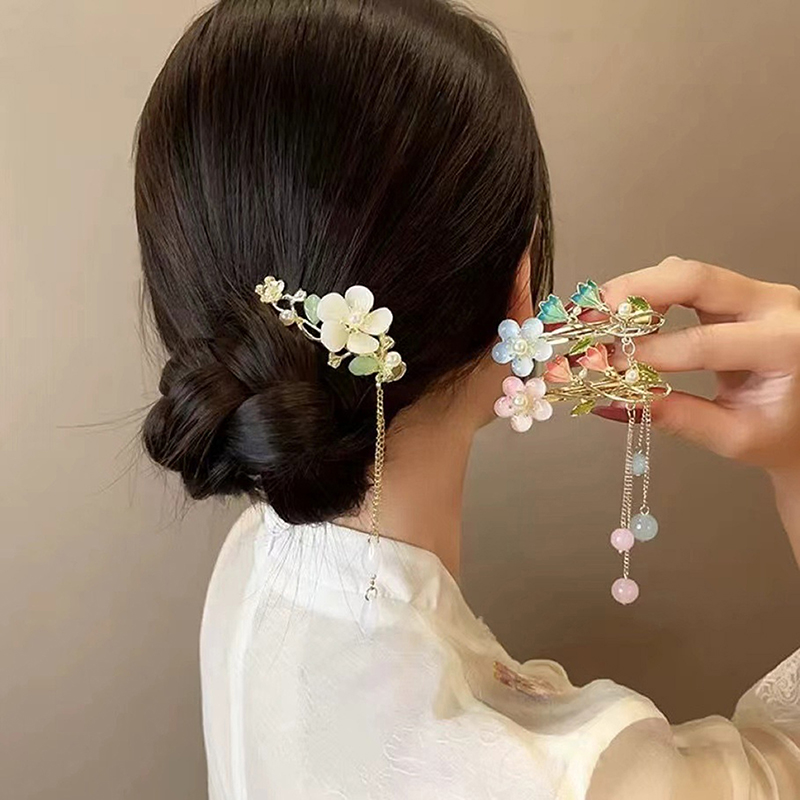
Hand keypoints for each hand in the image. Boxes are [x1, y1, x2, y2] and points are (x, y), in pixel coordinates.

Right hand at [595, 257, 799, 475]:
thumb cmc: (785, 432)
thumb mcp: (737, 437)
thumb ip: (680, 418)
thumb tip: (622, 402)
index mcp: (786, 345)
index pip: (702, 342)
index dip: (648, 353)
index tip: (608, 366)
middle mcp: (776, 305)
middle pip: (694, 278)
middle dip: (635, 292)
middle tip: (592, 314)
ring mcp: (756, 293)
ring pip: (686, 272)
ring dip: (636, 289)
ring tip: (598, 315)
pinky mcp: (737, 294)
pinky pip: (687, 281)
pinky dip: (649, 293)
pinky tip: (623, 315)